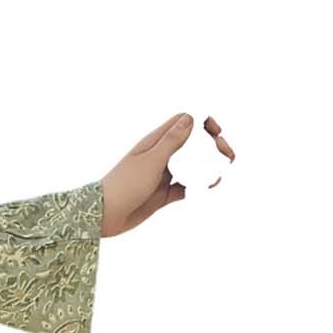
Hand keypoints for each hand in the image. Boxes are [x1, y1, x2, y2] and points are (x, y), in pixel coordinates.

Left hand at [101, 111, 236, 233]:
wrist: (105, 216)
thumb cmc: (124, 184)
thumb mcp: (151, 160)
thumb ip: (171, 141)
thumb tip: (191, 117)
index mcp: (156, 141)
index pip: (184, 121)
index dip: (202, 122)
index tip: (216, 131)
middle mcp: (161, 155)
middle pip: (193, 144)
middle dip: (212, 146)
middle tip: (226, 156)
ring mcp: (163, 174)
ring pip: (192, 165)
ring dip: (209, 166)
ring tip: (222, 171)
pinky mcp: (164, 194)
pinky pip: (187, 186)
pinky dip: (199, 185)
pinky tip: (209, 186)